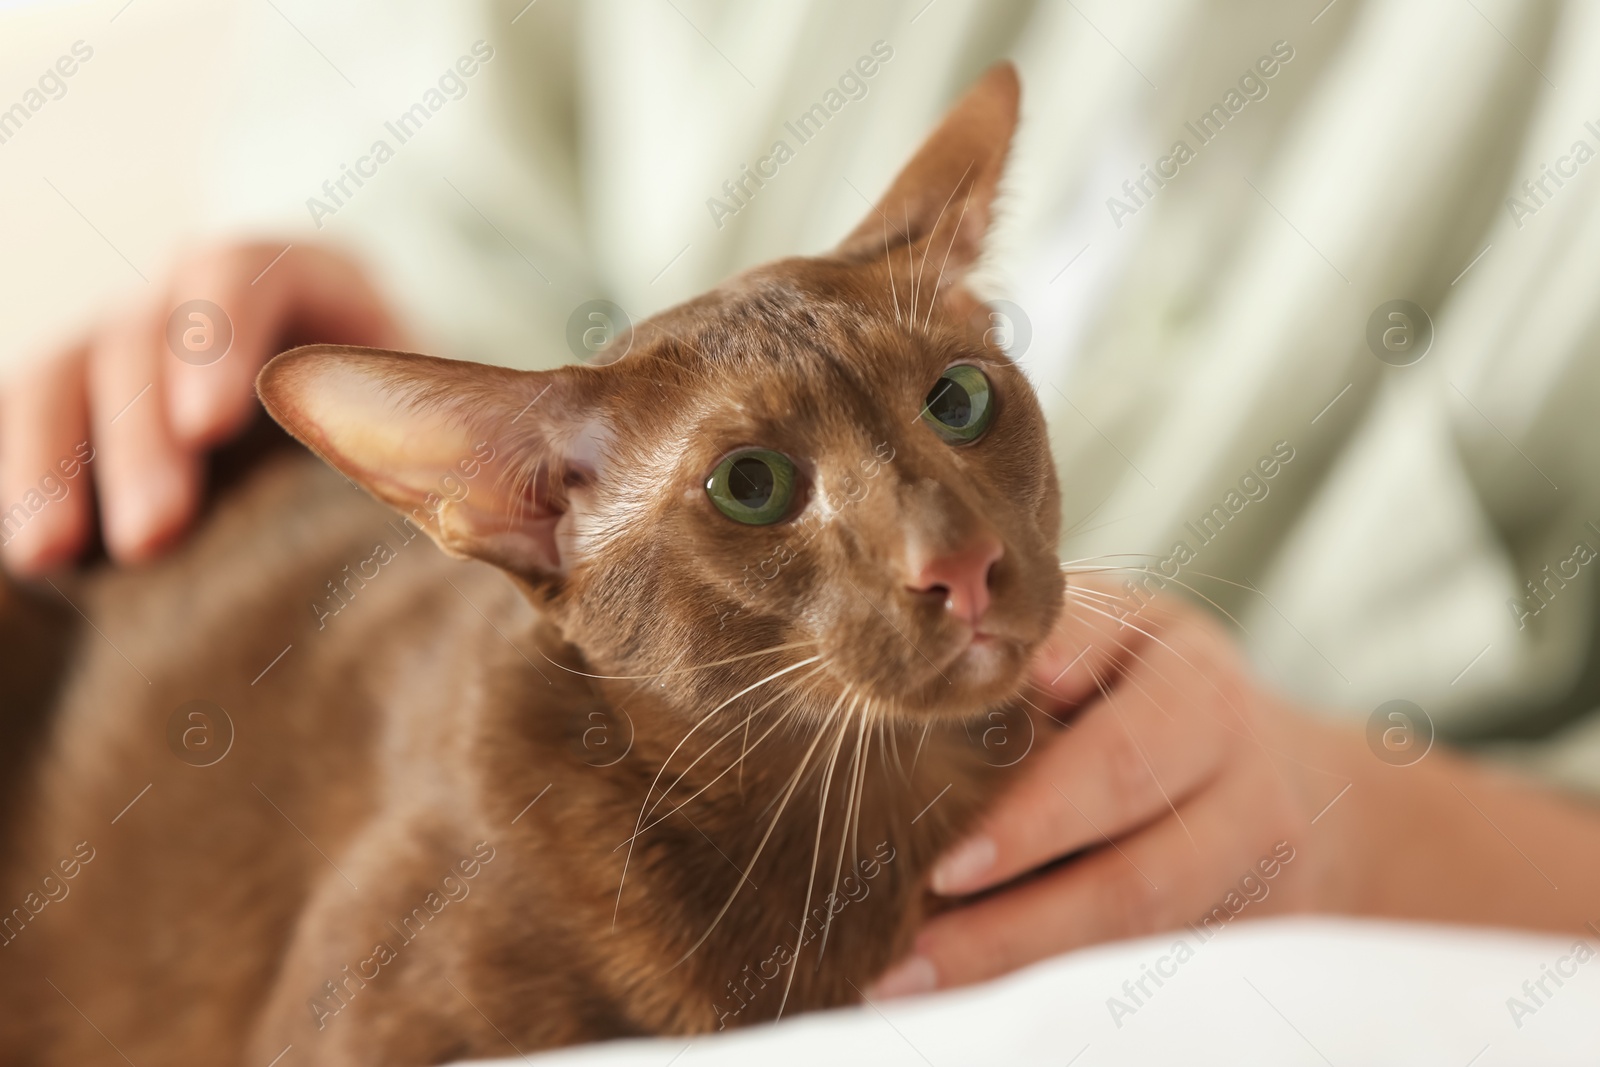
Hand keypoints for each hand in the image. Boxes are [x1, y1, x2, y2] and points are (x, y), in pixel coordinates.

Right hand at [0, 242, 400, 571]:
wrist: (390, 454)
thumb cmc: (423, 441)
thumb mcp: (436, 425)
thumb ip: (426, 442)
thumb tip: (460, 508)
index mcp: (307, 281)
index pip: (247, 273)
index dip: (217, 336)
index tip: (211, 426)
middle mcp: (205, 301)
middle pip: (147, 333)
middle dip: (139, 435)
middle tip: (153, 533)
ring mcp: (137, 351)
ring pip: (68, 376)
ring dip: (53, 461)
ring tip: (48, 552)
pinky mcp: (90, 410)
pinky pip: (34, 424)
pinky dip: (19, 475)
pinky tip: (23, 549)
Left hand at [872, 579, 1599, 999]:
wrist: (1282, 768)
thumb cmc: (1145, 680)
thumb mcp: (1109, 629)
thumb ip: (1049, 637)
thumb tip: (970, 650)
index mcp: (1200, 694)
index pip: (1118, 763)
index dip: (1032, 822)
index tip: (944, 869)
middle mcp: (1248, 788)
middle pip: (1136, 881)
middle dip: (1015, 928)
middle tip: (910, 961)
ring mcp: (1258, 875)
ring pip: (1142, 941)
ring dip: (1025, 970)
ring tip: (917, 988)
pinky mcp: (1252, 937)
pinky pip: (1153, 968)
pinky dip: (1063, 986)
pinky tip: (981, 995)